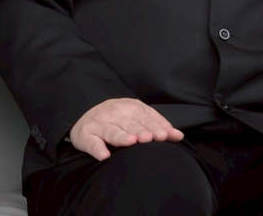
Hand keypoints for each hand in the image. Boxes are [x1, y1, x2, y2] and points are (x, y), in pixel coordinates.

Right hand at [69, 98, 183, 160]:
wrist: (83, 118)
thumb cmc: (117, 119)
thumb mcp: (136, 117)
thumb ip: (157, 125)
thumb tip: (178, 136)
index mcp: (129, 107)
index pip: (144, 117)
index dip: (154, 126)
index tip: (164, 136)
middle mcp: (113, 113)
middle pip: (129, 123)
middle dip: (139, 130)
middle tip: (148, 139)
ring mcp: (99, 124)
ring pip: (111, 131)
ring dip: (121, 137)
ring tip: (131, 142)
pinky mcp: (86, 136)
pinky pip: (92, 143)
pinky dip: (98, 149)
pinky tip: (104, 156)